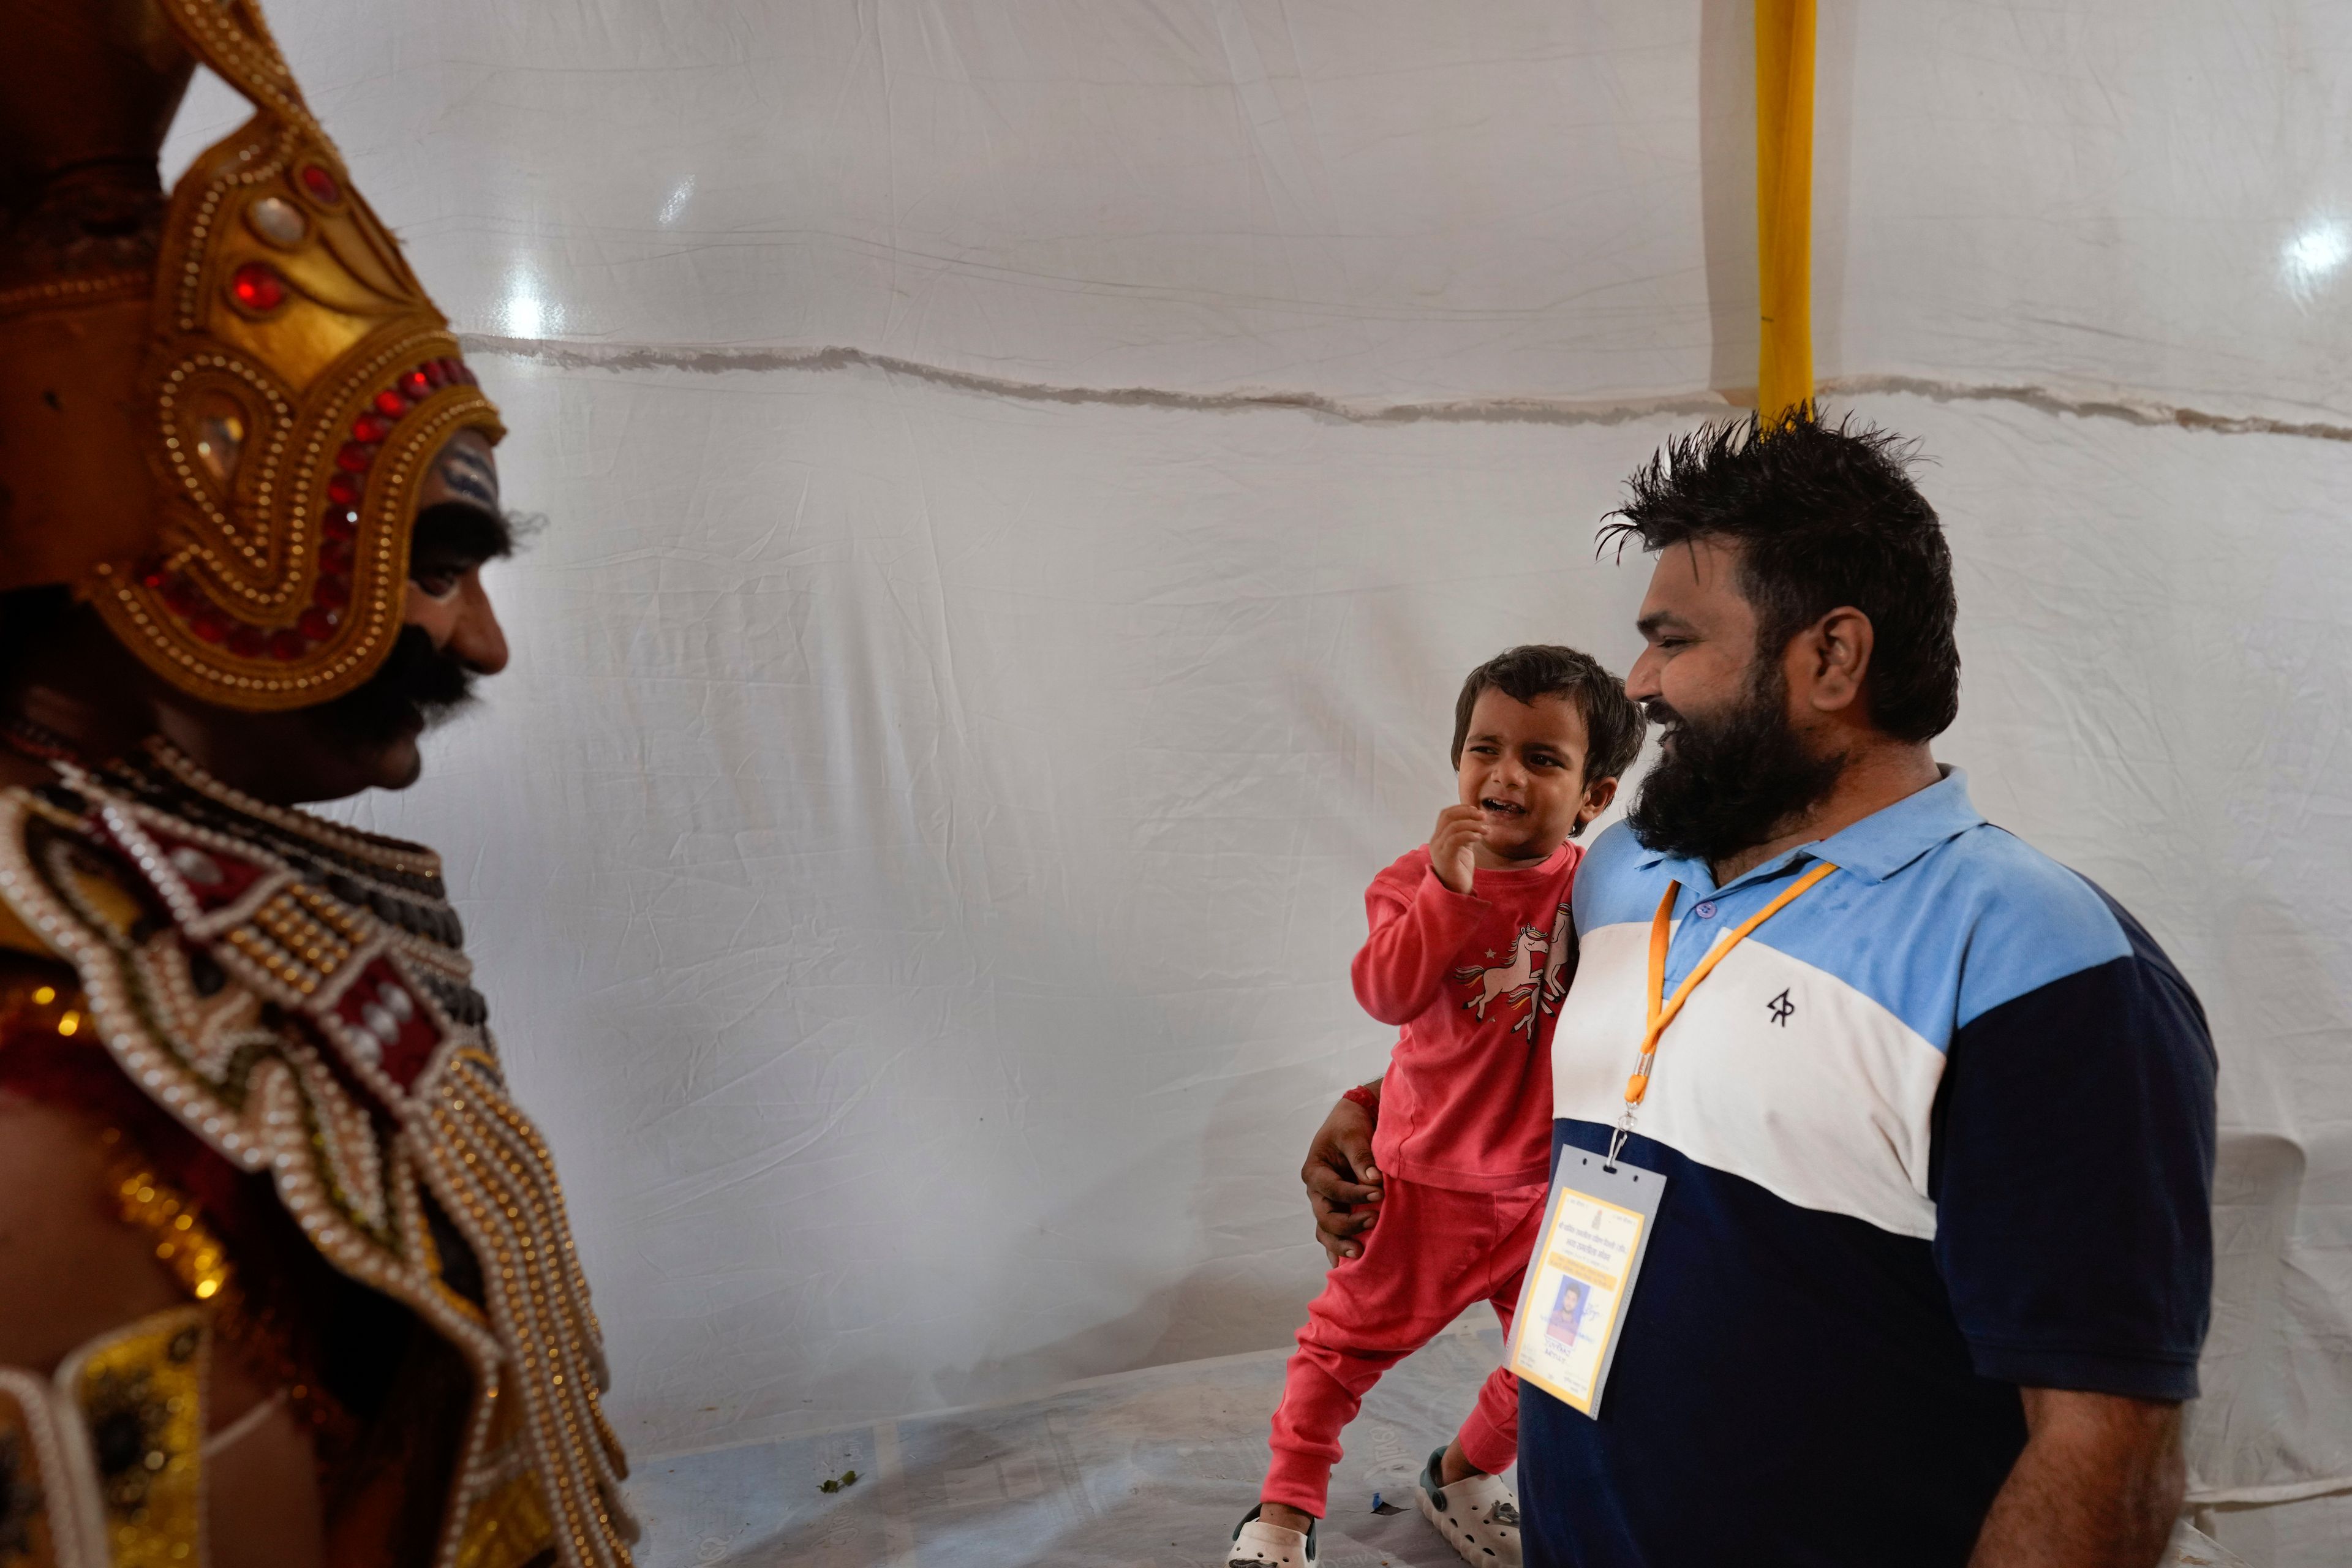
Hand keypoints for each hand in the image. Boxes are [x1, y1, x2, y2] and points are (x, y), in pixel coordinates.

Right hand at [1303, 1091, 1382, 1263]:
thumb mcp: (1353, 1135)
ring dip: (1341, 1244)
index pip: (1333, 1190)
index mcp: (1314, 1171)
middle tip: (1373, 1221)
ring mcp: (1326, 1204)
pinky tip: (1349, 1268)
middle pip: (1325, 1217)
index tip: (1378, 1193)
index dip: (1355, 1194)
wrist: (1354, 1120)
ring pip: (1326, 1231)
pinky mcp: (1339, 1210)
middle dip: (1347, 1225)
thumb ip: (1361, 1158)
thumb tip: (1374, 1182)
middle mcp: (1317, 1192)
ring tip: (1359, 1255)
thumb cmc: (1350, 1125)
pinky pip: (1334, 1234)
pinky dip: (1340, 1249)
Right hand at [1430, 804, 1485, 894]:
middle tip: (1483, 817)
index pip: (1445, 814)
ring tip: (1486, 830)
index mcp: (1439, 837)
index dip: (1461, 809)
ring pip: (1453, 827)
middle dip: (1467, 813)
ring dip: (1473, 825)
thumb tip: (1477, 819)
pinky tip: (1479, 837)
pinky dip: (1469, 834)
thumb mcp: (1464, 847)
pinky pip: (1455, 839)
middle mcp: (1436, 841)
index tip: (1477, 811)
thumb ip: (1466, 833)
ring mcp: (1439, 849)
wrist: (1455, 891)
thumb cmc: (1460, 870)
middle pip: (1448, 817)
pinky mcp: (1445, 857)